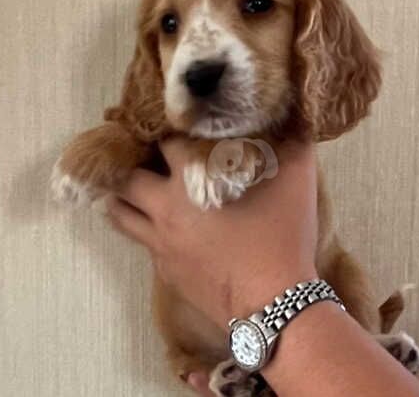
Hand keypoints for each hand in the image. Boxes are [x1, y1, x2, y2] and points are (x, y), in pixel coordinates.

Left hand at [106, 137, 318, 327]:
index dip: (165, 128)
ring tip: (131, 187)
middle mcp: (165, 208)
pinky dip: (145, 229)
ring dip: (121, 197)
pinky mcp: (167, 271)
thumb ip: (293, 140)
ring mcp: (161, 243)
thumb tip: (293, 116)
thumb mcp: (298, 177)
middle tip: (141, 155)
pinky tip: (161, 227)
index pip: (163, 141)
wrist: (275, 302)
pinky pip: (143, 244)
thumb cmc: (282, 235)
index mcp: (190, 178)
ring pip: (120, 214)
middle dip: (130, 163)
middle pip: (126, 177)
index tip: (170, 124)